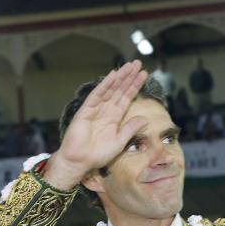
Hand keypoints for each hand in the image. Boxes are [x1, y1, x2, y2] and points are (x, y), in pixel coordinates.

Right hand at [44, 60, 148, 189]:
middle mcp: (106, 110)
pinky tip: (113, 75)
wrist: (79, 161)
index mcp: (114, 118)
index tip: (144, 75)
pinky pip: (97, 95)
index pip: (127, 98)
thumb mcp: (119, 142)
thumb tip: (145, 119)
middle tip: (138, 63)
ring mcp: (95, 109)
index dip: (135, 87)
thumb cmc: (97, 155)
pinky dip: (105, 85)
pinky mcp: (86, 110)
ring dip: (120, 77)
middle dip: (129, 77)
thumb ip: (130, 129)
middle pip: (120, 90)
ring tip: (130, 66)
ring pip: (110, 89)